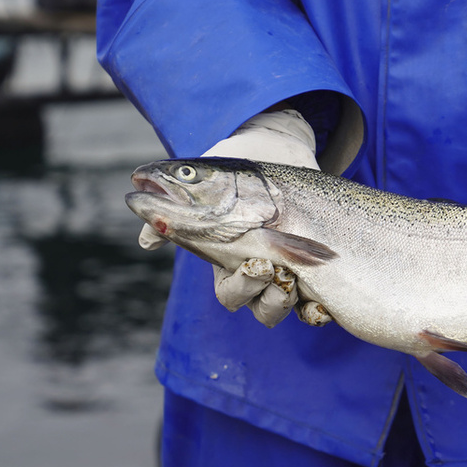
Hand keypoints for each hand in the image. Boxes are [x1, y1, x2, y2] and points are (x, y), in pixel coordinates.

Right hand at [137, 109, 331, 326]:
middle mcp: (258, 276)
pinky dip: (315, 313)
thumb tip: (146, 243)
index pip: (231, 292)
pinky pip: (313, 309)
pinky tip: (320, 306)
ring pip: (278, 310)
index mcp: (231, 262)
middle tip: (263, 264)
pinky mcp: (314, 274)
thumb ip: (176, 210)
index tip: (252, 262)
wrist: (276, 153)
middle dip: (257, 288)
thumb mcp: (205, 184)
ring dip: (281, 299)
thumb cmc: (236, 175)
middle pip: (253, 303)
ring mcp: (285, 276)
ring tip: (288, 275)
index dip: (240, 287)